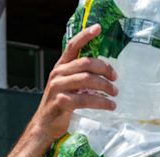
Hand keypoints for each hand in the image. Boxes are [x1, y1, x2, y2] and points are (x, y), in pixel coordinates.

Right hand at [28, 24, 117, 144]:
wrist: (44, 126)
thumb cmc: (59, 106)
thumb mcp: (66, 86)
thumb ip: (79, 77)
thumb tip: (103, 74)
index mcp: (60, 67)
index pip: (73, 46)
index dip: (85, 36)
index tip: (98, 28)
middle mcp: (58, 74)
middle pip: (86, 63)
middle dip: (104, 69)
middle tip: (115, 78)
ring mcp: (59, 87)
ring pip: (88, 80)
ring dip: (105, 86)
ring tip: (114, 93)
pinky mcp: (63, 102)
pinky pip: (87, 99)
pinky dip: (102, 102)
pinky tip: (110, 106)